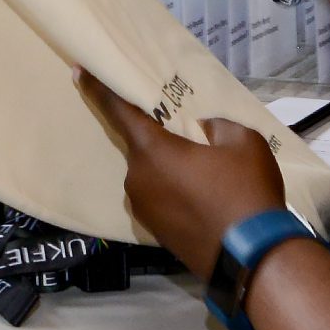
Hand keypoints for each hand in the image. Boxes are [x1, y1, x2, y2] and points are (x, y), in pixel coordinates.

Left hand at [78, 72, 286, 275]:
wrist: (253, 258)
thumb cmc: (245, 192)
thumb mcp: (243, 142)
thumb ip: (216, 125)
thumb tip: (203, 130)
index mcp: (152, 151)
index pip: (118, 111)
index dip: (97, 89)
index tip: (77, 71)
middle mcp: (136, 178)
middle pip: (143, 145)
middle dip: (162, 138)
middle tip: (192, 139)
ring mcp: (143, 208)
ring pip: (153, 173)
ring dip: (172, 168)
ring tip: (209, 175)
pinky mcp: (154, 231)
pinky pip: (160, 197)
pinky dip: (175, 191)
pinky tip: (205, 197)